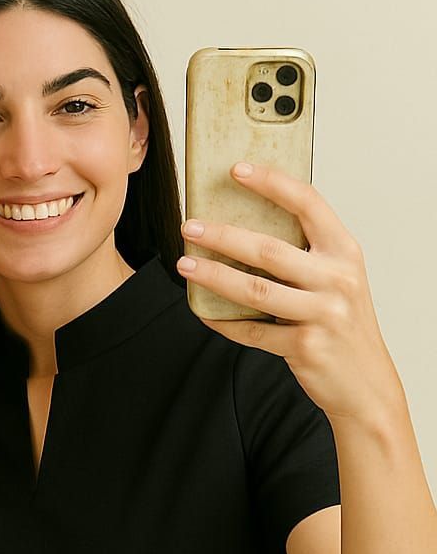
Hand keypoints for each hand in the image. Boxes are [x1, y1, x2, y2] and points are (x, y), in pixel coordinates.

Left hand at [177, 162, 404, 424]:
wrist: (366, 383)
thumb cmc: (344, 325)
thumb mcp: (339, 279)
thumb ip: (308, 254)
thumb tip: (249, 227)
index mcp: (344, 252)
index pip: (308, 204)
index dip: (272, 183)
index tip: (237, 170)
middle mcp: (337, 279)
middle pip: (269, 249)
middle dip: (222, 236)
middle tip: (189, 226)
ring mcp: (322, 314)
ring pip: (254, 290)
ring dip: (213, 276)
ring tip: (186, 264)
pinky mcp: (305, 347)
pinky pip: (252, 331)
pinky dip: (224, 323)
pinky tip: (204, 313)